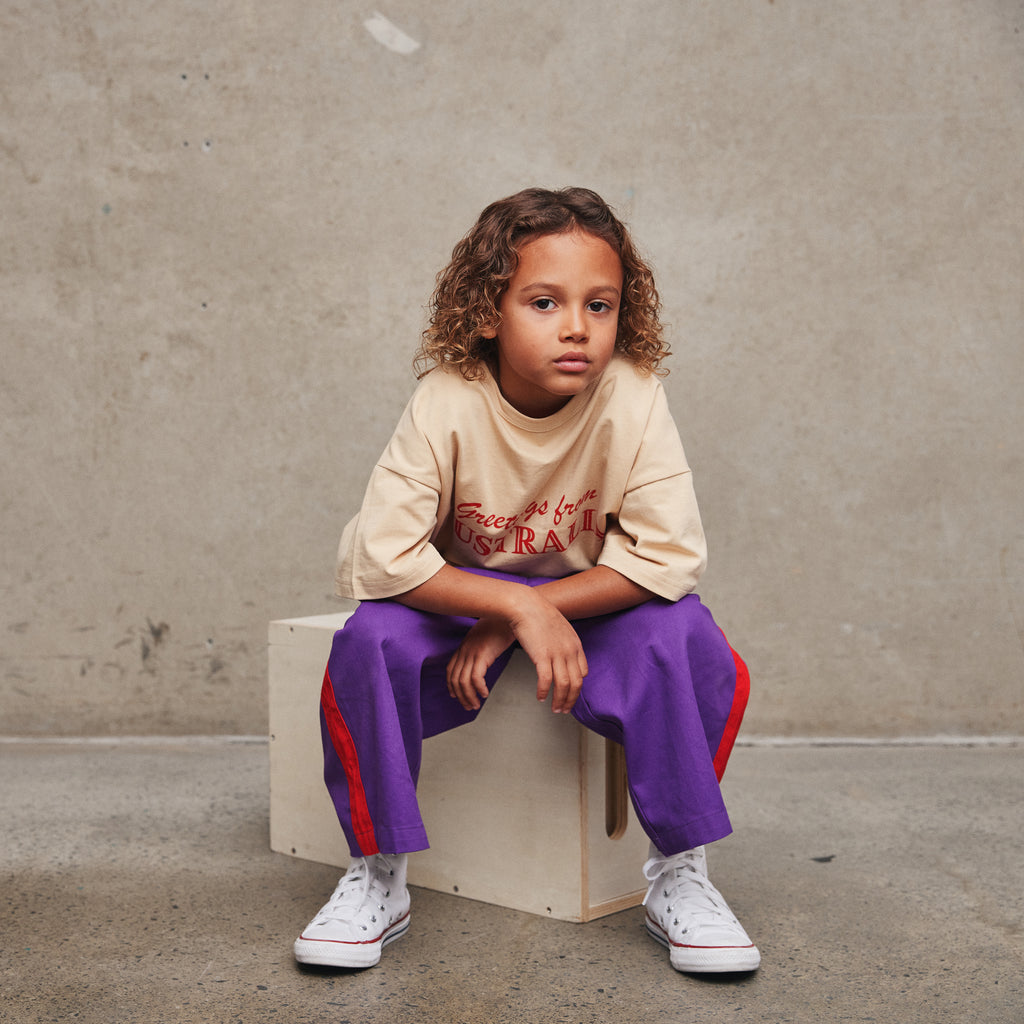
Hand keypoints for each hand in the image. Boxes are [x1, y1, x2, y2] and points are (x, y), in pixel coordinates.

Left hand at [446, 617, 514, 710]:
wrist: (509, 612)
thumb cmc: (502, 624)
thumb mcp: (487, 637)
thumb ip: (482, 648)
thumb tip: (484, 658)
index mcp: (465, 646)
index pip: (450, 670)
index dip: (451, 685)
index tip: (456, 696)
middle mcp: (465, 650)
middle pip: (455, 679)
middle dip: (460, 696)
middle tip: (469, 706)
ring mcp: (472, 652)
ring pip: (463, 681)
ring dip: (469, 696)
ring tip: (476, 704)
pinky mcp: (482, 654)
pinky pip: (475, 677)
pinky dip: (479, 689)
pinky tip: (485, 693)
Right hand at [507, 590, 588, 713]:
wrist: (525, 605)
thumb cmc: (537, 613)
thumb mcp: (558, 626)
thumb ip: (563, 640)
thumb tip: (560, 650)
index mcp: (575, 644)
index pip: (583, 672)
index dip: (577, 686)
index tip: (570, 693)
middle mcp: (569, 651)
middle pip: (576, 683)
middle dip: (571, 700)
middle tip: (564, 709)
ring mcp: (557, 654)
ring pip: (564, 685)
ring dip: (559, 701)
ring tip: (554, 709)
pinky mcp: (542, 656)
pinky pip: (546, 681)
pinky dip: (544, 692)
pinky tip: (540, 697)